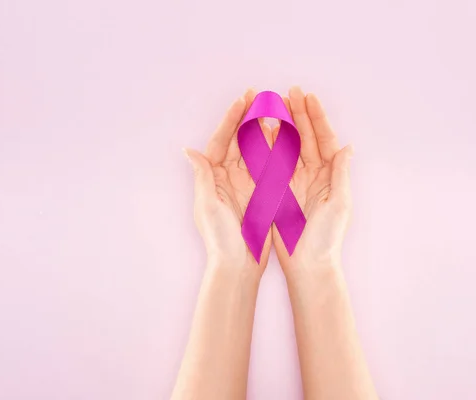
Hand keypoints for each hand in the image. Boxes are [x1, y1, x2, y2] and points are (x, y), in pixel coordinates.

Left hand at [184, 89, 273, 272]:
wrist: (238, 265)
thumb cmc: (219, 238)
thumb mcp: (207, 206)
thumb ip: (202, 177)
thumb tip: (189, 151)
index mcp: (214, 177)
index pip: (222, 140)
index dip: (232, 119)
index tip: (243, 100)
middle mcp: (230, 177)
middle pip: (240, 140)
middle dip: (249, 117)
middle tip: (260, 96)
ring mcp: (248, 184)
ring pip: (257, 149)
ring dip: (265, 129)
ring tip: (275, 109)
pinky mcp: (263, 194)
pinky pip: (271, 167)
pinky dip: (278, 150)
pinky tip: (286, 135)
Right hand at [273, 87, 352, 271]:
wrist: (307, 264)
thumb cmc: (326, 238)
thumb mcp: (339, 204)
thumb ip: (341, 174)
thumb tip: (347, 146)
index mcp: (330, 175)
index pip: (324, 139)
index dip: (317, 117)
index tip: (308, 97)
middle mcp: (313, 174)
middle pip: (305, 137)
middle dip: (299, 114)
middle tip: (290, 91)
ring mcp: (294, 181)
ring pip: (288, 146)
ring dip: (283, 124)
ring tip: (275, 103)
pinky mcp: (278, 191)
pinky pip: (272, 163)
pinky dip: (267, 146)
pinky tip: (262, 129)